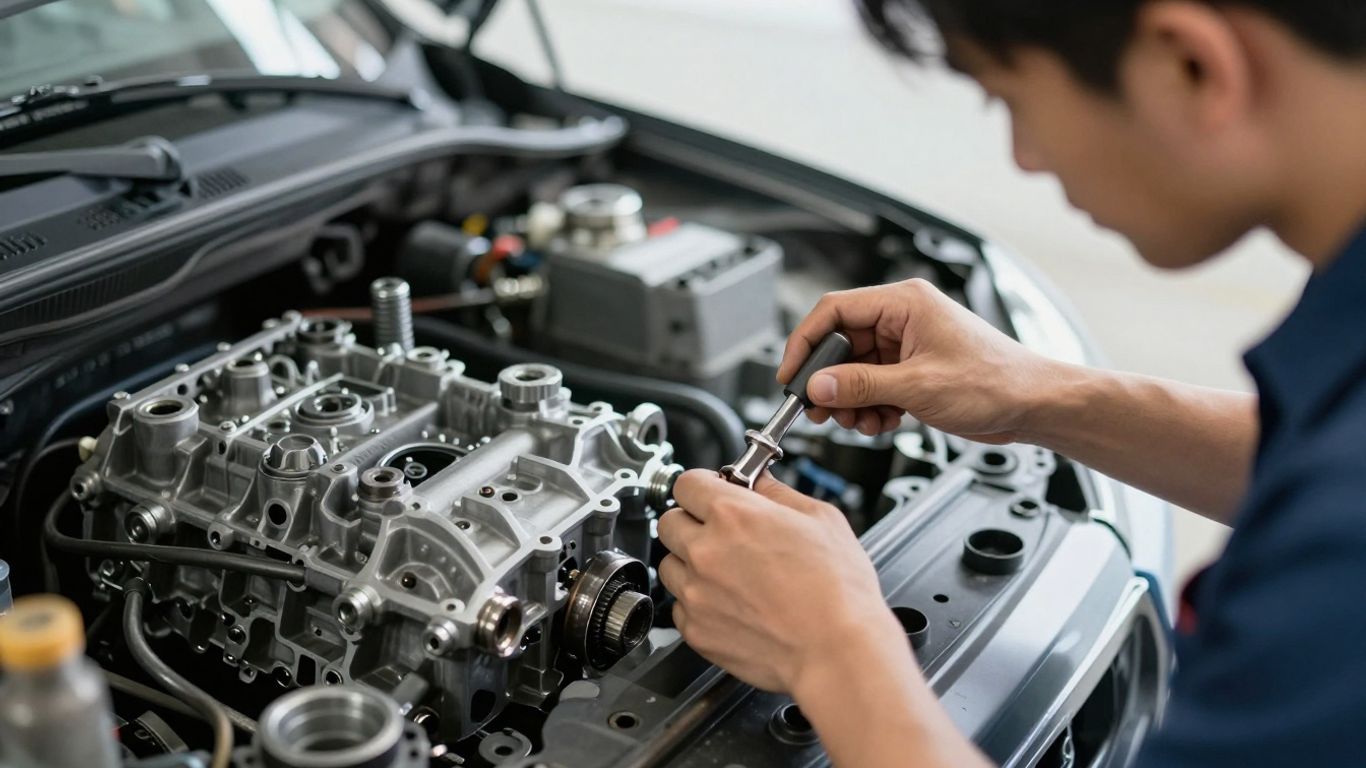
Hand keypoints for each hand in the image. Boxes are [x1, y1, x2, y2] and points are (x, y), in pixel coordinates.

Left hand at [658, 469, 906, 692]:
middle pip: (669, 522)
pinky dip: (697, 603)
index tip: (713, 493)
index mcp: (732, 515)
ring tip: (727, 573)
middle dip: (691, 522)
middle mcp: (705, 551)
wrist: (836, 651)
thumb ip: (779, 494)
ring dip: (690, 563)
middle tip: (720, 532)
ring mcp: (696, 593)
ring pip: (669, 565)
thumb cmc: (838, 590)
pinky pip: (679, 607)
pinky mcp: (696, 630)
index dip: (702, 486)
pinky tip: (729, 604)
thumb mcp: (821, 519)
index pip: (686, 483)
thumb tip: (760, 483)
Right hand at [778, 278, 1057, 442]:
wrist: (1033, 405)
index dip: (805, 342)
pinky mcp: (913, 370)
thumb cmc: (996, 381)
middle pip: (841, 344)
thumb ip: (861, 385)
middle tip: (820, 410)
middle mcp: (903, 318)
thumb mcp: (918, 386)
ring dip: (850, 400)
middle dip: (829, 381)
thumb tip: (818, 386)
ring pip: (854, 370)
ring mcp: (907, 345)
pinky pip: (873, 385)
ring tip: (858, 421)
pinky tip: (881, 422)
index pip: (834, 311)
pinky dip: (869, 407)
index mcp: (904, 303)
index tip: (791, 375)